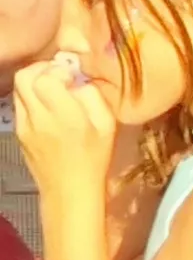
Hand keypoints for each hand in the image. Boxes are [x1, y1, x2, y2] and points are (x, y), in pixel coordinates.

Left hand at [12, 58, 114, 200]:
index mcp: (64, 115)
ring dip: (35, 82)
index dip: (58, 70)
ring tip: (54, 90)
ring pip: (18, 89)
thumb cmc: (95, 158)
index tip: (72, 77)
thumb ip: (94, 97)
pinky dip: (32, 98)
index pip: (44, 78)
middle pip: (23, 78)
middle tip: (59, 75)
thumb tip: (79, 81)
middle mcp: (38, 118)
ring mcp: (24, 126)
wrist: (69, 190)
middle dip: (41, 69)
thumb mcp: (107, 125)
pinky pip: (20, 104)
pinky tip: (48, 108)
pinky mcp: (18, 132)